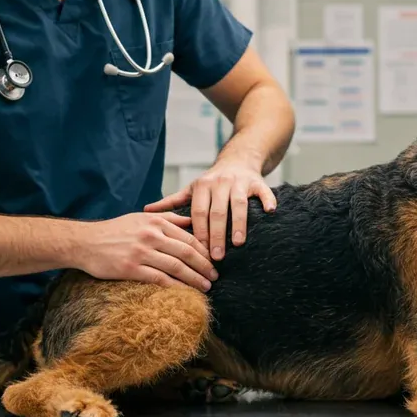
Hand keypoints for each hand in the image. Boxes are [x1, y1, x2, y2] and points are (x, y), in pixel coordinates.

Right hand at [72, 212, 217, 290]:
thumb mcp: (141, 217)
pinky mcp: (131, 268)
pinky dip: (175, 287)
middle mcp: (150, 235)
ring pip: (176, 267)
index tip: (213, 260)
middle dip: (204, 265)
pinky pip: (159, 279)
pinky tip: (185, 293)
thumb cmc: (115, 231)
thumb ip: (167, 218)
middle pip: (186, 252)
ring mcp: (141, 252)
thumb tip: (191, 220)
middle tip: (215, 276)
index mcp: (155, 222)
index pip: (188, 236)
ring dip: (194, 278)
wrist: (85, 242)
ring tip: (205, 286)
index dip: (204, 250)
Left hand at [145, 159, 275, 259]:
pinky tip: (270, 212)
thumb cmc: (212, 181)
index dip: (199, 232)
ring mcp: (240, 181)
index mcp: (202, 186)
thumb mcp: (192, 188)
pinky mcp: (257, 181)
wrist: (238, 159)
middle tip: (216, 257)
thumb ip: (172, 202)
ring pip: (239, 204)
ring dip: (239, 224)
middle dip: (216, 235)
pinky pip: (264, 191)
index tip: (198, 252)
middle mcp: (220, 182)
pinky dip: (267, 201)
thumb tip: (146, 211)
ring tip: (238, 243)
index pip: (198, 212)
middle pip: (217, 211)